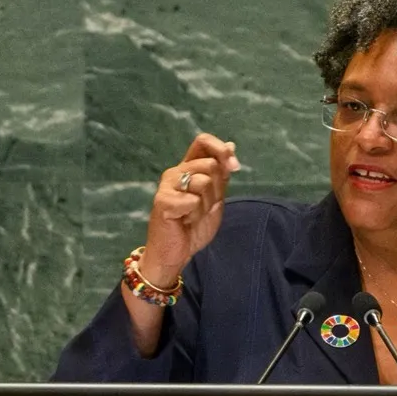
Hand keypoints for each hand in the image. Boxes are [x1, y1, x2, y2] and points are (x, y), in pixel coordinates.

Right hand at [137, 134, 241, 284]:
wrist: (176, 253)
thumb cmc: (193, 226)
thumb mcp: (215, 197)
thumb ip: (222, 174)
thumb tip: (231, 145)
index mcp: (188, 168)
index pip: (202, 142)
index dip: (221, 150)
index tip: (234, 166)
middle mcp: (176, 172)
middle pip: (210, 164)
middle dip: (217, 189)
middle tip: (204, 207)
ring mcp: (167, 186)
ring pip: (203, 182)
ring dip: (206, 205)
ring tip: (193, 215)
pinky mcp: (162, 201)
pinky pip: (193, 200)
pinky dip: (195, 214)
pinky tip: (185, 221)